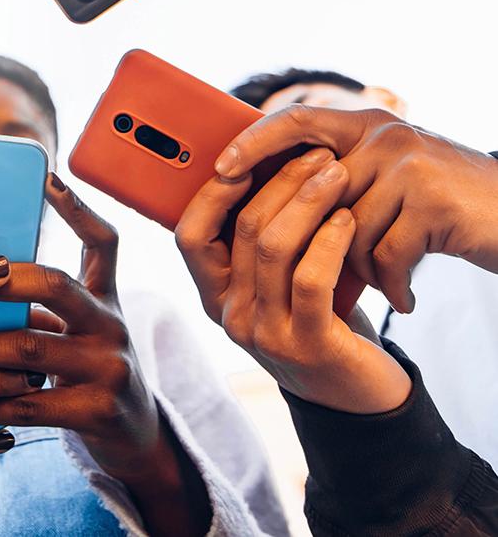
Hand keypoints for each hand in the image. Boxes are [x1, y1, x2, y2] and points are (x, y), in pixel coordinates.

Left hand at [0, 175, 210, 535]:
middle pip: (54, 285)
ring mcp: (109, 368)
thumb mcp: (81, 329)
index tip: (47, 177)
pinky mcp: (98, 412)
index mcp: (106, 298)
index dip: (78, 208)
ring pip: (28, 349)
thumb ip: (42, 305)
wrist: (136, 436)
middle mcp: (112, 325)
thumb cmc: (88, 371)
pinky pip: (28, 404)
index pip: (104, 242)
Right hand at [176, 149, 411, 412]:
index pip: (189, 235)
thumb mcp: (278, 281)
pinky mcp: (307, 346)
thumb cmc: (318, 318)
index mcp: (214, 294)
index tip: (247, 155)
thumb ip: (261, 240)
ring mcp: (264, 334)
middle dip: (281, 181)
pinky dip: (329, 239)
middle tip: (317, 155)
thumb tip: (261, 162)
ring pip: (273, 247)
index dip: (212, 193)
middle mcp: (230, 315)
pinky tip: (347, 218)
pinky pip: (309, 278)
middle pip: (241, 229)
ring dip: (308, 201)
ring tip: (337, 175)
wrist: (358, 394)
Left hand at [214, 105, 497, 311]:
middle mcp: (384, 136)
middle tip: (320, 271)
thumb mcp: (387, 182)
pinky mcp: (432, 201)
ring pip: (347, 229)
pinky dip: (392, 282)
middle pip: (315, 191)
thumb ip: (338, 181)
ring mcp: (409, 165)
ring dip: (361, 266)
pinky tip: (404, 297)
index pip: (294, 121)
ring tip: (384, 280)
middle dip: (315, 238)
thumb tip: (265, 206)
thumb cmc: (440, 210)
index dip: (255, 143)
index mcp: (364, 126)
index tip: (221, 169)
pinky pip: (385, 253)